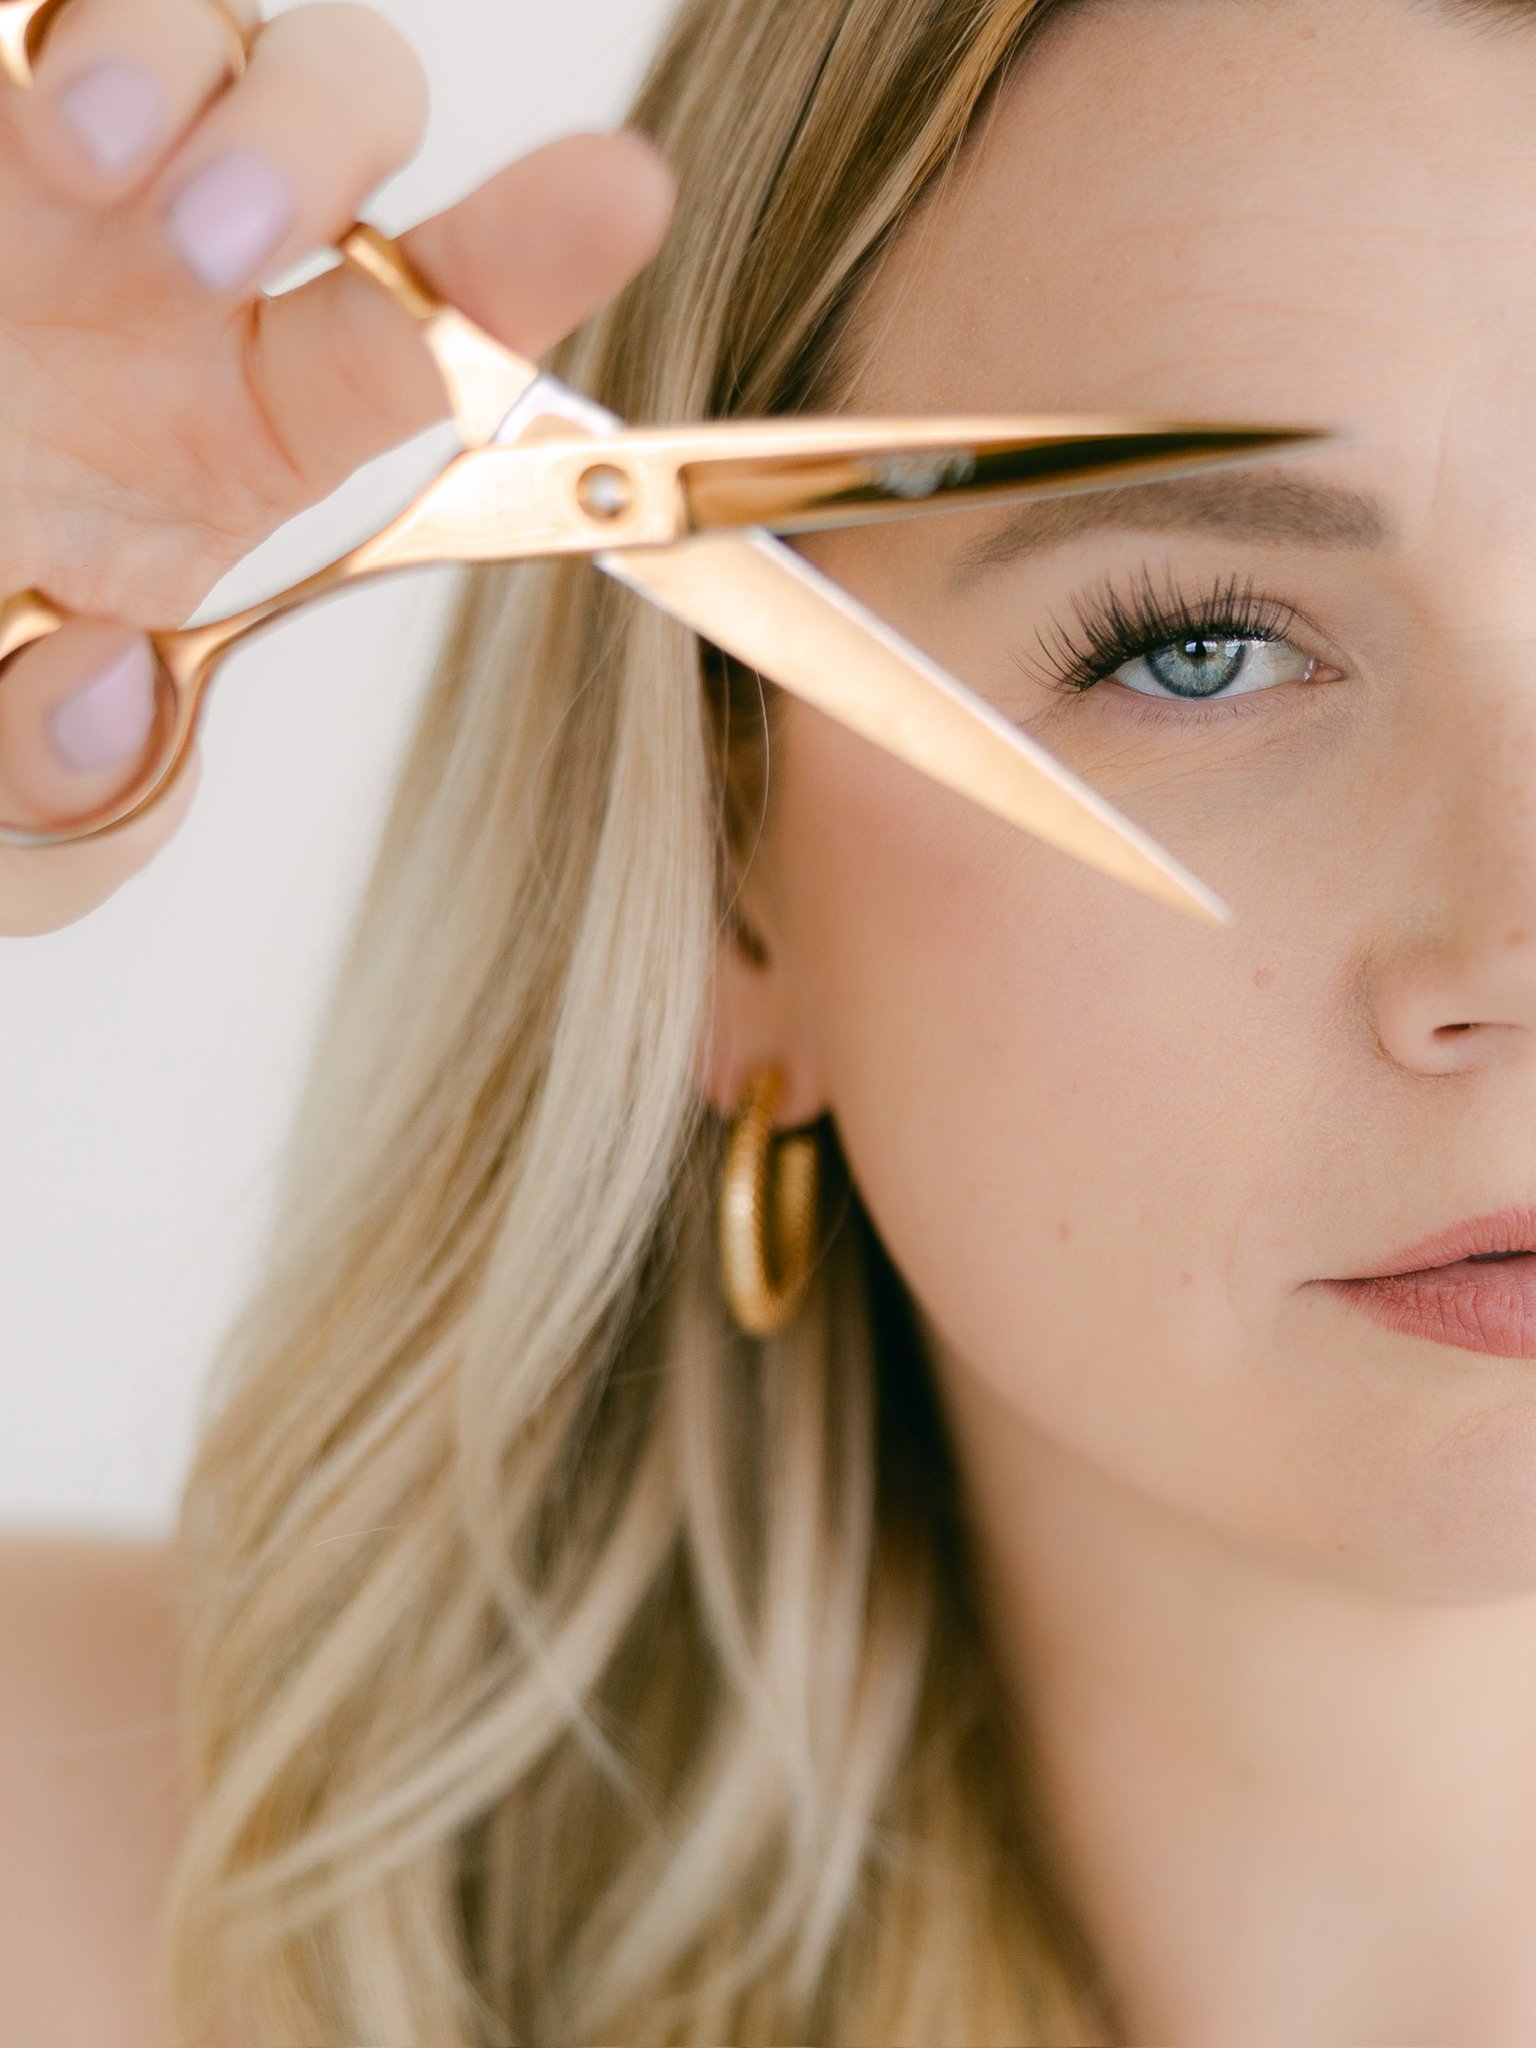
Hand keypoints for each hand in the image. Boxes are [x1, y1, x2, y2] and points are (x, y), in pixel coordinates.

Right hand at [0, 0, 673, 933]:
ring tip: (83, 163)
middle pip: (340, 114)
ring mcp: (46, 177)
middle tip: (215, 244)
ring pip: (195, 25)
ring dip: (175, 65)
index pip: (417, 336)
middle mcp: (163, 287)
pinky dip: (61, 22)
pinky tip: (34, 114)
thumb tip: (95, 685)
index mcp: (232, 436)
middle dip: (316, 141)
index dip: (527, 256)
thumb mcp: (12, 831)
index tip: (620, 192)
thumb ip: (71, 800)